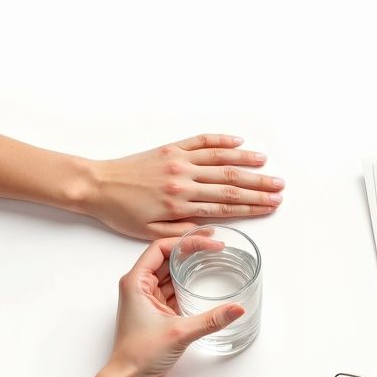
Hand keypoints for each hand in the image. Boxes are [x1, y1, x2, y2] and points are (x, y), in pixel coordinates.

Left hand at [82, 134, 284, 238]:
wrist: (96, 185)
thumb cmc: (121, 212)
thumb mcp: (151, 234)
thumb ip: (184, 234)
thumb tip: (214, 235)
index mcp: (180, 203)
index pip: (225, 206)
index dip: (252, 207)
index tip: (271, 206)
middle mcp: (183, 179)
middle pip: (230, 183)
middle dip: (258, 186)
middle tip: (279, 188)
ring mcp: (178, 160)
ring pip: (221, 160)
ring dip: (247, 163)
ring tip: (267, 166)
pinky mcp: (170, 148)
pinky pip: (201, 141)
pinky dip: (222, 140)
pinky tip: (239, 142)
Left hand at [106, 237, 245, 376]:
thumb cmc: (139, 354)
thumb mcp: (180, 333)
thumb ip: (211, 319)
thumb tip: (237, 308)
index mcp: (135, 282)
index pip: (161, 248)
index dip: (186, 242)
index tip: (209, 242)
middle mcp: (138, 286)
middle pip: (166, 257)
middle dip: (190, 249)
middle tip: (215, 243)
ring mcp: (146, 299)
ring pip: (169, 273)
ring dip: (189, 266)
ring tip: (212, 258)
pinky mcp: (155, 311)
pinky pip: (172, 289)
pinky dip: (187, 283)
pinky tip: (202, 282)